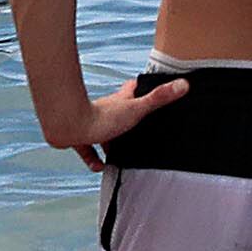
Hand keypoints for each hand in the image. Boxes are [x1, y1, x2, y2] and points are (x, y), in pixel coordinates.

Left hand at [49, 72, 185, 170]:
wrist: (68, 125)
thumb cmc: (100, 116)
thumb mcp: (135, 108)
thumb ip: (158, 98)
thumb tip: (183, 84)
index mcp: (119, 102)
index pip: (132, 89)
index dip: (141, 88)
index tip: (149, 89)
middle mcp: (104, 111)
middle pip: (118, 113)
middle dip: (128, 121)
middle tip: (139, 132)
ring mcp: (90, 124)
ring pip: (102, 133)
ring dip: (110, 143)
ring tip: (121, 155)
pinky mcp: (79, 138)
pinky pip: (87, 150)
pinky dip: (93, 159)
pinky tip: (99, 166)